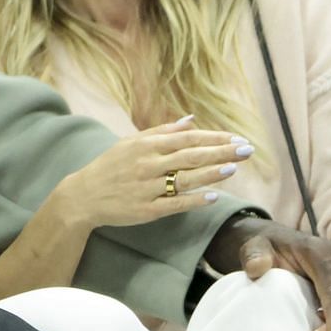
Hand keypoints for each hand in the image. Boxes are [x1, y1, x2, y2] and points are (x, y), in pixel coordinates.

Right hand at [58, 117, 250, 230]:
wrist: (83, 196)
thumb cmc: (110, 166)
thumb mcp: (131, 143)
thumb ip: (162, 131)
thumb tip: (191, 120)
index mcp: (147, 145)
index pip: (187, 138)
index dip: (214, 138)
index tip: (236, 138)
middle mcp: (148, 164)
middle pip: (191, 156)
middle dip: (221, 152)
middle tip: (246, 150)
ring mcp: (148, 188)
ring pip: (185, 179)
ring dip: (211, 174)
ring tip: (233, 168)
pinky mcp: (146, 210)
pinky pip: (174, 204)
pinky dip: (194, 200)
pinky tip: (213, 196)